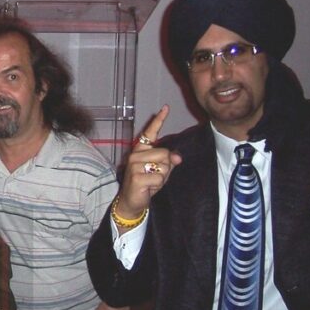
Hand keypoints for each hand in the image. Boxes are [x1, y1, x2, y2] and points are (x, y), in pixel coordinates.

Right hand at [116, 105, 182, 226]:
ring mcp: (134, 166)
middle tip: (154, 176)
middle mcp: (135, 155)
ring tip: (151, 182)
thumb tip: (177, 158)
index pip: (150, 133)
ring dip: (162, 177)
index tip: (165, 107)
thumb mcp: (160, 171)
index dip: (158, 120)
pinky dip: (158, 185)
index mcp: (140, 151)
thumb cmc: (146, 184)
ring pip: (164, 166)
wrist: (131, 202)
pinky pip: (159, 178)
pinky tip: (148, 188)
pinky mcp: (136, 177)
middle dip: (166, 167)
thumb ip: (169, 161)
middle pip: (165, 153)